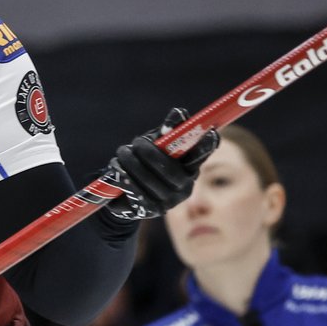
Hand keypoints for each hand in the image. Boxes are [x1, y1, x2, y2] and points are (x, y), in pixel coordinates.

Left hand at [101, 108, 218, 222]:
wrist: (122, 191)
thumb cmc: (143, 160)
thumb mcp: (153, 142)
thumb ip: (166, 131)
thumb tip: (178, 114)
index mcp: (190, 164)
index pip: (203, 154)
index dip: (206, 144)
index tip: (209, 132)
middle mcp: (185, 185)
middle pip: (172, 171)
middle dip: (151, 154)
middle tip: (135, 142)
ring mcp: (170, 201)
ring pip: (152, 182)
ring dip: (133, 165)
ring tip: (122, 153)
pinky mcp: (152, 211)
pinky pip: (138, 194)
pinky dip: (125, 179)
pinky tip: (117, 169)